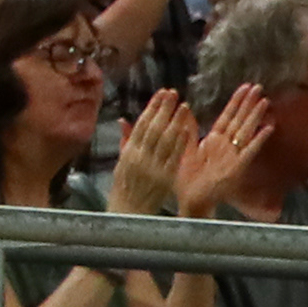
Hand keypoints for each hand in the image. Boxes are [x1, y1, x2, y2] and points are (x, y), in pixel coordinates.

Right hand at [105, 90, 195, 219]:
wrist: (128, 213)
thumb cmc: (123, 188)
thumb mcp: (121, 163)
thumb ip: (126, 141)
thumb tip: (124, 120)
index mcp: (128, 152)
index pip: (142, 124)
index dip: (153, 108)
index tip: (162, 93)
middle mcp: (139, 157)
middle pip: (154, 128)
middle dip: (164, 109)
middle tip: (173, 93)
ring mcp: (153, 167)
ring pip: (165, 140)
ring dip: (175, 122)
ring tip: (183, 106)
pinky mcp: (164, 178)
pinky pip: (173, 157)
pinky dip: (179, 142)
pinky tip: (186, 129)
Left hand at [175, 83, 273, 217]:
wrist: (191, 198)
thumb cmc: (188, 177)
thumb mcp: (184, 148)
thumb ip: (187, 129)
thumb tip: (185, 108)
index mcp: (214, 140)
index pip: (227, 116)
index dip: (236, 101)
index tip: (245, 87)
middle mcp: (226, 145)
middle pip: (239, 120)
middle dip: (249, 104)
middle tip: (259, 87)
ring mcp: (233, 156)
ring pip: (246, 131)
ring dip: (256, 117)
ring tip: (265, 101)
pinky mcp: (237, 167)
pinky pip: (250, 151)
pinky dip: (259, 140)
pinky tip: (268, 129)